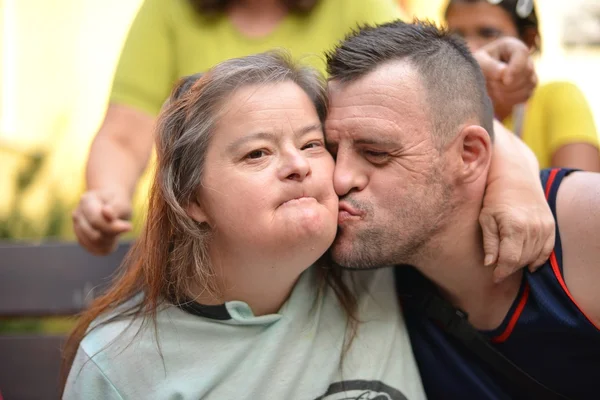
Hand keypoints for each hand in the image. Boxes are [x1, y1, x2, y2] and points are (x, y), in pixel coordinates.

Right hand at [72, 190, 132, 254]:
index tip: (129, 227)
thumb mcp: (122, 202)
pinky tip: (113, 238)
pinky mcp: (81, 238)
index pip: (96, 221)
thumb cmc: (118, 202)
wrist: (111, 202)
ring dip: (109, 242)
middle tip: (126, 228)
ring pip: (93, 244)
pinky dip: (105, 246)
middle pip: (94, 235)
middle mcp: (77, 214)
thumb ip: (116, 208)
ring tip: (119, 231)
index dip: (113, 227)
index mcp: (86, 201)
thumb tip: (107, 213)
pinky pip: (93, 249)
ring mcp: (76, 227)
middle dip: (112, 235)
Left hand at [474, 37, 536, 111]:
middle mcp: (524, 58)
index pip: (522, 53)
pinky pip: (526, 95)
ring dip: (508, 92)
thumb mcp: (478, 63)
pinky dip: (511, 99)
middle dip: (507, 82)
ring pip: (529, 85)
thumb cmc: (477, 67)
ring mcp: (529, 73)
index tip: (505, 80)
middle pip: (527, 71)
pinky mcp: (528, 88)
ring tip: (493, 89)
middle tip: (491, 84)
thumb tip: (503, 72)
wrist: (479, 81)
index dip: (516, 68)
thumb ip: (489, 66)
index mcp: (512, 46)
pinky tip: (499, 95)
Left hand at [479, 122, 554, 281]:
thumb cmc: (494, 197)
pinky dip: (538, 259)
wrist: (516, 177)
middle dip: (509, 268)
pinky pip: (547, 250)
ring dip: (521, 263)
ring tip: (508, 263)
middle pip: (522, 260)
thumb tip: (490, 264)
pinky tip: (529, 264)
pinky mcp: (550, 225)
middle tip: (498, 270)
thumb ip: (489, 242)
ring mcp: (544, 227)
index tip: (494, 277)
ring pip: (534, 256)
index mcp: (515, 227)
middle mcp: (533, 228)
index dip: (501, 271)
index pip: (510, 260)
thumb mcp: (485, 218)